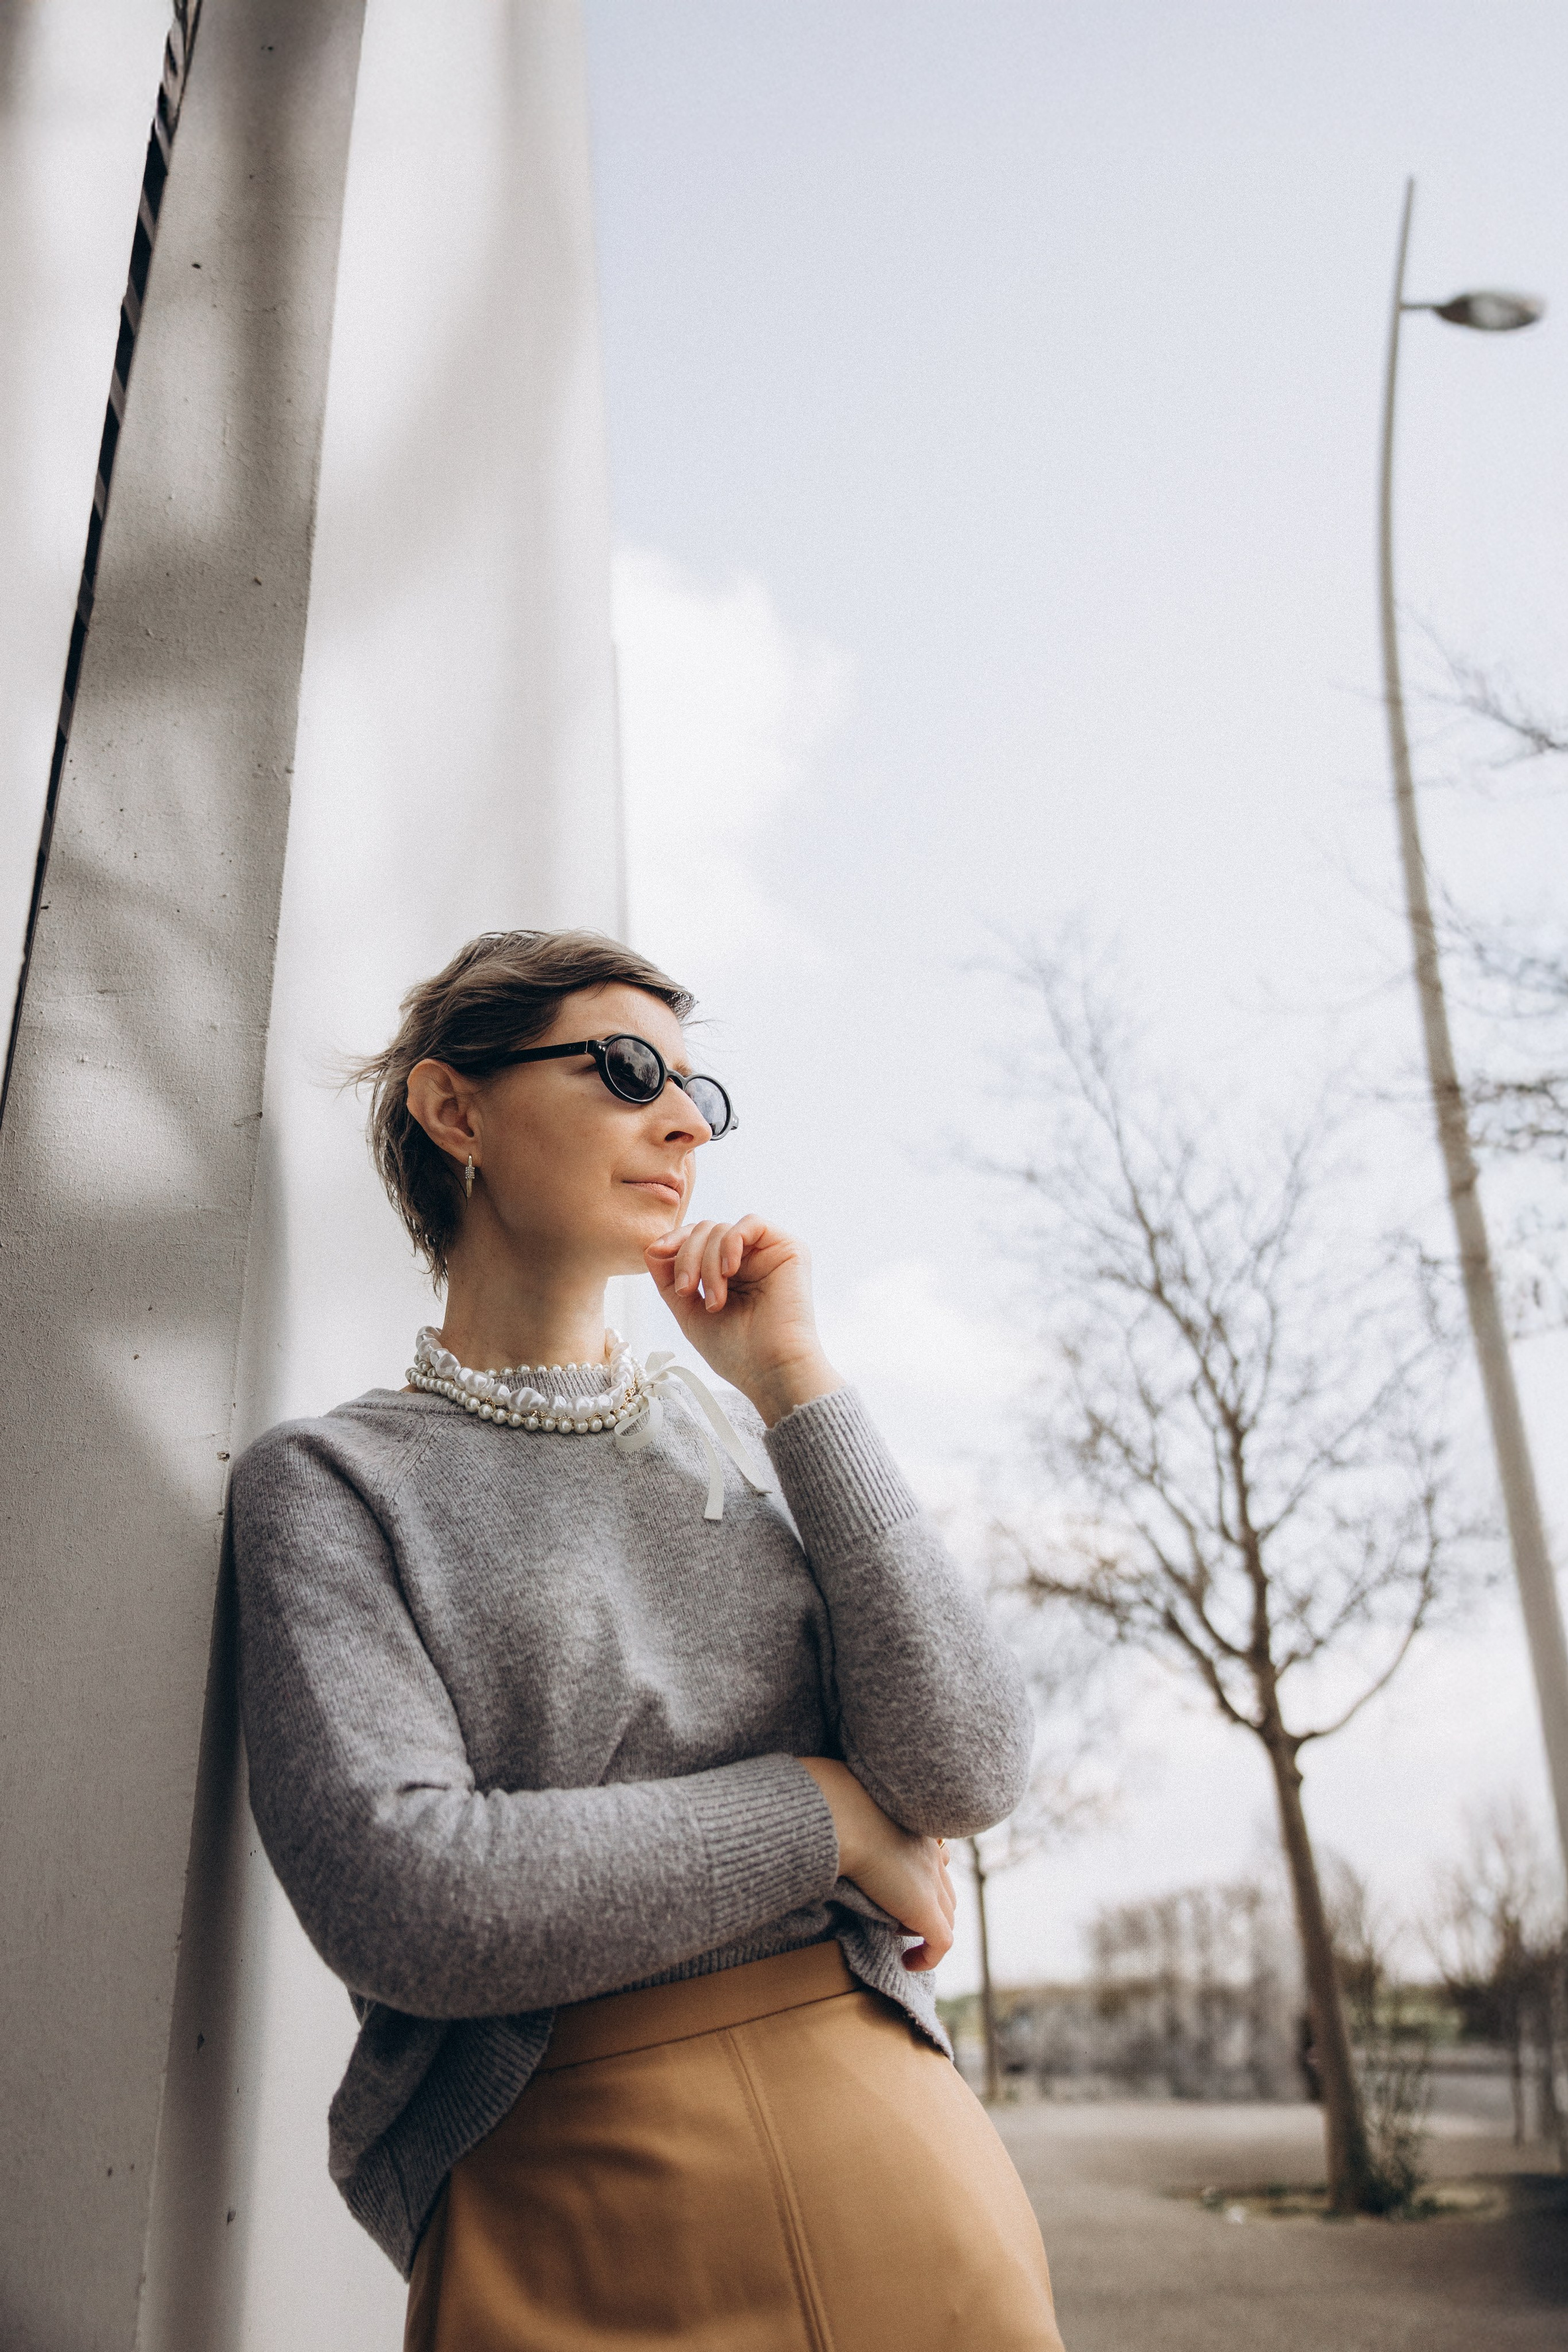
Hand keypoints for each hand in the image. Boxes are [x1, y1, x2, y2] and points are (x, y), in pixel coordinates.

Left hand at [645, 1215, 842, 1426]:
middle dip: (687, 1257)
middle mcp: (749, 1260)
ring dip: (708, 1264)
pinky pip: (751, 1223)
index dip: (674, 1241)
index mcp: (729, 1273)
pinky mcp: (789, 1249)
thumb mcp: (688, 1312)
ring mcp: (768, 1253)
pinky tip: (730, 1271)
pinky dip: (731, 1243)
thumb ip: (669, 1281)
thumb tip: (651, 1248)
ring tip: (714, 1301)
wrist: (770, 1370)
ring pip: (722, 1229)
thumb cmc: (735, 1351)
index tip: (657, 1252)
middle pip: (705, 1230)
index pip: (696, 1239)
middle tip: (686, 1291)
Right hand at [797, 1758, 956, 1972]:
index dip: (923, 1878)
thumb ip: (847, 1824)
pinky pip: (941, 1943)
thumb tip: (819, 1825)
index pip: (935, 1858)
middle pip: (944, 1890)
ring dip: (922, 1931)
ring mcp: (931, 1879)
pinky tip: (908, 1963)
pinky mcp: (924, 1907)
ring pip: (945, 1916)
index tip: (899, 1889)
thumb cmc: (833, 1808)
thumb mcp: (845, 1810)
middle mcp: (930, 1850)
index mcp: (915, 1825)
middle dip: (928, 1908)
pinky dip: (928, 1957)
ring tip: (894, 1936)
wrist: (843, 1817)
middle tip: (895, 1918)